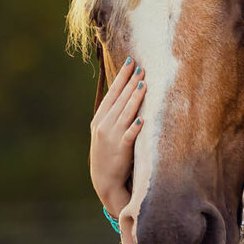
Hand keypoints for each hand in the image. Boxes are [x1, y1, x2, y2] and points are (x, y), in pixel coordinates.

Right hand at [90, 57, 145, 214]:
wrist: (105, 180)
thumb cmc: (109, 153)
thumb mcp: (105, 132)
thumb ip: (113, 115)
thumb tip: (126, 94)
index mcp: (99, 119)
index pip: (112, 94)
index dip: (121, 77)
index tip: (130, 63)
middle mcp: (104, 125)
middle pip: (119, 100)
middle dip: (130, 82)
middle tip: (140, 67)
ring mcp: (112, 137)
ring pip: (125, 113)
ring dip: (134, 98)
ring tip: (144, 83)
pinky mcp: (121, 149)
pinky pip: (129, 135)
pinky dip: (135, 127)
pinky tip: (141, 118)